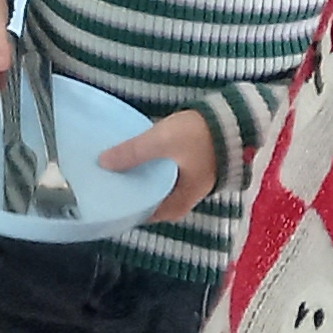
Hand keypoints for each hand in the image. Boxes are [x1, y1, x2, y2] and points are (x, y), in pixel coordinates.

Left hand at [101, 105, 218, 209]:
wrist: (233, 118)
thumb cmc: (199, 136)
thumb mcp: (161, 142)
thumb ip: (132, 153)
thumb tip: (102, 163)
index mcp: (177, 204)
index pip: (142, 215)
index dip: (120, 207)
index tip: (99, 197)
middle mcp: (182, 199)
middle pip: (145, 200)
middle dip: (125, 190)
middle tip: (99, 181)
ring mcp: (186, 183)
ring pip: (152, 186)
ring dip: (134, 177)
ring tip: (109, 168)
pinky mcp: (187, 167)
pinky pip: (159, 173)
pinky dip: (145, 167)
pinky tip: (129, 156)